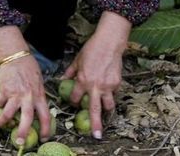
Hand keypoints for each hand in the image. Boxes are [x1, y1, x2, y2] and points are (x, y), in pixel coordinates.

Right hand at [0, 54, 51, 143]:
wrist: (15, 56)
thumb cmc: (28, 67)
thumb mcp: (39, 82)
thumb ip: (38, 95)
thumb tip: (37, 106)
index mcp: (39, 96)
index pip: (46, 116)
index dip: (46, 129)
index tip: (43, 137)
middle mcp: (28, 97)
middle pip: (27, 118)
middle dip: (23, 132)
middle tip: (20, 142)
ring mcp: (15, 94)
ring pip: (8, 113)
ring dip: (1, 121)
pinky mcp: (4, 90)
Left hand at [62, 11, 130, 139]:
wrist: (109, 43)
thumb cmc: (91, 50)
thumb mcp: (77, 61)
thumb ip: (70, 72)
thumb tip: (62, 80)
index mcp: (82, 80)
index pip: (77, 98)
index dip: (75, 102)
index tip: (75, 103)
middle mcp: (95, 86)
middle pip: (95, 109)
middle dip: (95, 124)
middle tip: (96, 135)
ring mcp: (107, 86)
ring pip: (108, 105)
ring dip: (106, 110)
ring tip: (105, 113)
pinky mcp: (117, 83)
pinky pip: (114, 94)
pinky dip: (111, 94)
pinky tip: (108, 91)